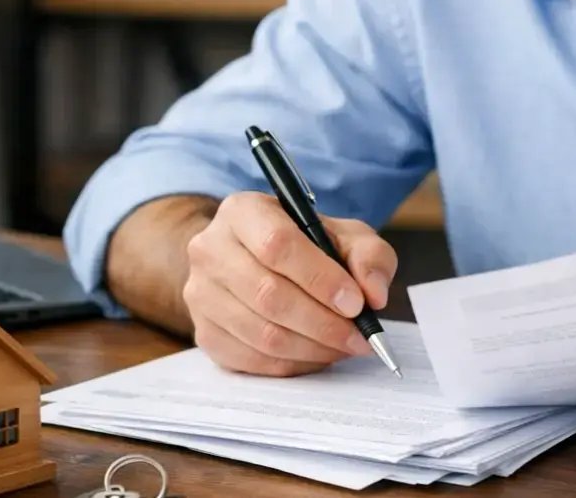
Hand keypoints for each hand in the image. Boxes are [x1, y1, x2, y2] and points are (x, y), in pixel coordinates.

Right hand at [183, 192, 396, 376]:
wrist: (254, 261)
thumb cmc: (305, 246)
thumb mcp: (344, 236)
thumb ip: (369, 257)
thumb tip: (374, 295)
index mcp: (243, 211)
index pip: (277, 244)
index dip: (321, 279)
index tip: (356, 304)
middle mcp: (211, 249)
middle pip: (268, 295)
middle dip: (323, 323)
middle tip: (359, 337)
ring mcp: (201, 294)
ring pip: (261, 333)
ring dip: (313, 348)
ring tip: (344, 346)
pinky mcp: (203, 332)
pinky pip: (252, 360)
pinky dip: (293, 364)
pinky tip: (317, 355)